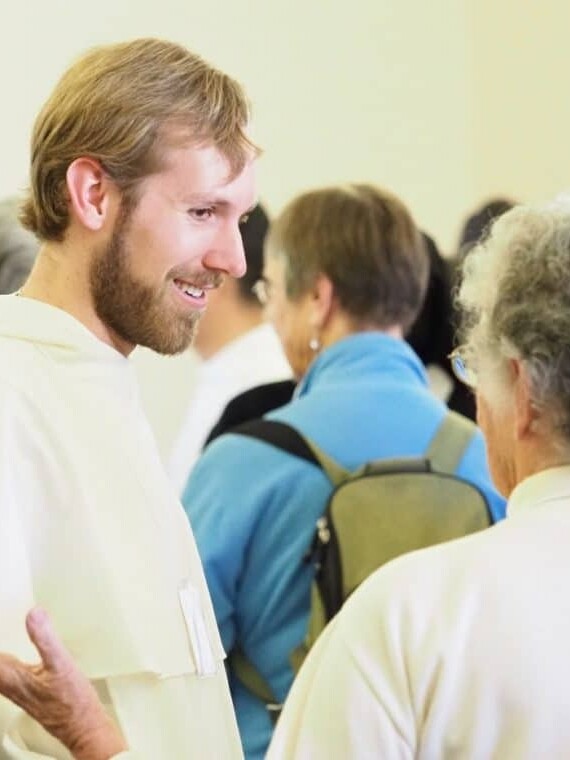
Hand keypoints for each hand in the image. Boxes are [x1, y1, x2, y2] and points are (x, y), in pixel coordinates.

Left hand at [0, 608, 126, 759]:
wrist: (84, 727)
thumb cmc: (73, 702)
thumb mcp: (62, 664)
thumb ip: (46, 639)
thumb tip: (34, 614)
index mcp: (14, 677)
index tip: (3, 623)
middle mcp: (13, 686)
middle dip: (0, 655)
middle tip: (5, 631)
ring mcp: (22, 692)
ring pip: (3, 672)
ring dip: (3, 659)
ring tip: (6, 650)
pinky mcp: (33, 695)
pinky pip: (14, 677)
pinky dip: (13, 665)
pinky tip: (22, 661)